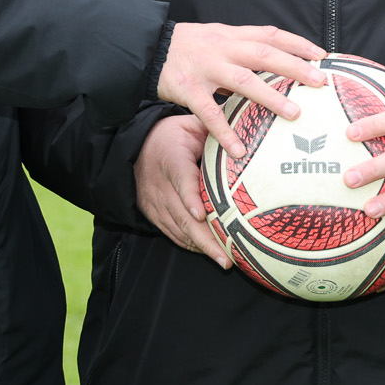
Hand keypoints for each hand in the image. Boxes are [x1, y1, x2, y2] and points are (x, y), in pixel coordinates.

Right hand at [135, 114, 229, 268]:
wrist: (136, 147)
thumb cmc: (171, 134)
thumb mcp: (190, 124)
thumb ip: (214, 127)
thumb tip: (248, 124)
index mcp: (171, 158)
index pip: (181, 179)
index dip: (190, 198)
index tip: (202, 214)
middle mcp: (160, 184)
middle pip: (182, 215)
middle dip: (205, 238)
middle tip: (227, 256)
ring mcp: (155, 202)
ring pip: (178, 228)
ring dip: (201, 246)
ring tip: (225, 260)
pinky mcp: (153, 213)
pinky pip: (173, 232)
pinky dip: (191, 244)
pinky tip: (210, 253)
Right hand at [158, 23, 325, 157]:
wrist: (147, 48)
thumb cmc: (189, 46)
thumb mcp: (217, 37)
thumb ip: (244, 47)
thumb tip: (280, 62)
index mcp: (232, 36)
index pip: (270, 35)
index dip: (298, 43)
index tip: (323, 55)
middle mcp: (222, 48)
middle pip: (264, 55)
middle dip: (294, 67)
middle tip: (320, 82)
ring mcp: (205, 68)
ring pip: (243, 81)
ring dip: (270, 97)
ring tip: (294, 113)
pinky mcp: (187, 89)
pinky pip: (209, 113)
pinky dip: (225, 132)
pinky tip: (240, 150)